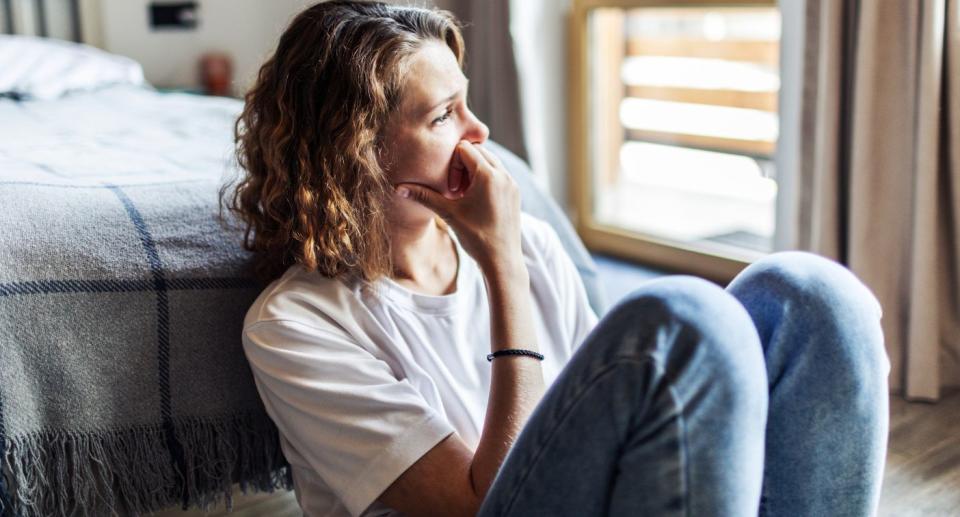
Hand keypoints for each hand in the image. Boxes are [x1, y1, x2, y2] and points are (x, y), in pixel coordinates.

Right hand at [394, 140, 522, 274]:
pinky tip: (476, 201)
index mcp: (488, 175)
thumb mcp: (448, 213)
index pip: (464, 148)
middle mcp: (504, 174)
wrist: (502, 260)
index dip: (451, 163)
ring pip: (489, 161)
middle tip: (455, 190)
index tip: (450, 187)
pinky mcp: (515, 192)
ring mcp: (512, 183)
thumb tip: (398, 188)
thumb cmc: (475, 237)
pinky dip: (485, 179)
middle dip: (463, 165)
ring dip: (474, 171)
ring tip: (465, 195)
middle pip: (478, 151)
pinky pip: (499, 174)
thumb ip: (424, 196)